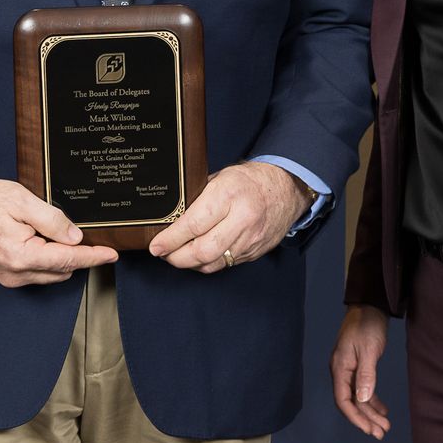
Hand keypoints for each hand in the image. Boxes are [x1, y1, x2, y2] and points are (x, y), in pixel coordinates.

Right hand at [0, 178, 117, 286]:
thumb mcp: (20, 200)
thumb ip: (50, 219)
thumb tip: (75, 236)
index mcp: (21, 256)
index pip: (67, 260)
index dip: (93, 256)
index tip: (112, 254)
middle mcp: (15, 274)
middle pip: (62, 269)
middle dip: (77, 254)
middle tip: (83, 231)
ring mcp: (9, 277)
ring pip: (50, 272)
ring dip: (61, 257)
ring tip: (55, 231)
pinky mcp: (5, 275)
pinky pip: (36, 272)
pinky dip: (47, 259)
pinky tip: (43, 239)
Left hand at [147, 161, 309, 270]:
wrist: (286, 188)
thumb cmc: (249, 180)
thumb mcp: (220, 178)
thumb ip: (198, 198)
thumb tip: (171, 218)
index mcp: (228, 195)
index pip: (193, 225)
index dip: (170, 239)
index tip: (156, 246)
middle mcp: (241, 219)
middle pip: (202, 251)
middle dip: (177, 257)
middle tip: (163, 253)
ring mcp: (250, 238)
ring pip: (213, 262)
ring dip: (191, 263)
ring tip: (177, 256)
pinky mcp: (255, 251)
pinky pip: (226, 264)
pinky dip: (208, 263)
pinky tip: (199, 256)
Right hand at [329, 305, 391, 438]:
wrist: (369, 306)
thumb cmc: (367, 325)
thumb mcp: (368, 350)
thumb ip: (365, 375)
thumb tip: (363, 399)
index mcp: (340, 368)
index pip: (343, 400)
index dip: (355, 417)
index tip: (369, 430)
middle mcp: (341, 371)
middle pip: (351, 402)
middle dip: (365, 419)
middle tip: (381, 433)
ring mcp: (349, 369)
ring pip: (358, 397)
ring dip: (371, 412)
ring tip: (385, 426)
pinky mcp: (358, 366)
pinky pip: (363, 389)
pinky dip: (373, 400)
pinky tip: (382, 410)